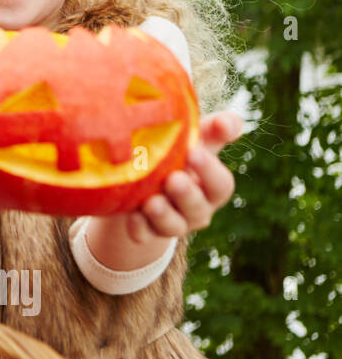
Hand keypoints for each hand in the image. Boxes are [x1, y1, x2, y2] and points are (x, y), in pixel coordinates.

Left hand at [121, 111, 241, 242]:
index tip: (193, 152)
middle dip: (186, 195)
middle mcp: (197, 209)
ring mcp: (173, 222)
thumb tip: (226, 123)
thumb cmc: (179, 150)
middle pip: (197, 208)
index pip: (220, 184)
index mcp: (212, 187)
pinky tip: (132, 216)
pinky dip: (139, 228)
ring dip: (163, 215)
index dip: (209, 170)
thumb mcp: (198, 137)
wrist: (142, 173)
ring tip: (152, 202)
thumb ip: (217, 128)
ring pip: (173, 226)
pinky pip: (144, 236)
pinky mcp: (147, 231)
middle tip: (173, 179)